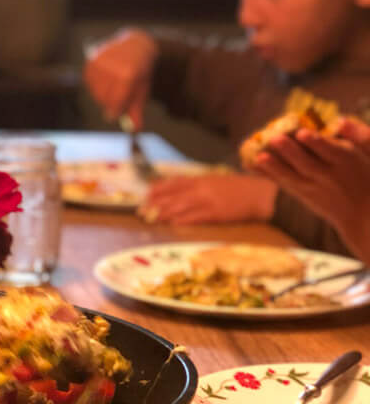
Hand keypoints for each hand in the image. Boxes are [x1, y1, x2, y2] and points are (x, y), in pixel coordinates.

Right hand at [84, 28, 156, 127]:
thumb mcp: (142, 91)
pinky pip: (89, 82)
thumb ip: (136, 111)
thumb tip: (133, 131)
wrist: (135, 45)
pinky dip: (96, 86)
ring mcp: (101, 60)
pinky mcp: (91, 59)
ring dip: (103, 95)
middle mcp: (113, 65)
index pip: (116, 101)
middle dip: (110, 103)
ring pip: (95, 90)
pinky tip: (105, 81)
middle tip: (117, 99)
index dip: (115, 111)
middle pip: (104, 98)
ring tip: (114, 87)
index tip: (114, 115)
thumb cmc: (140, 73)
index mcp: (129, 73)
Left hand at [137, 173, 276, 224]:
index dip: (157, 190)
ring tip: (151, 218)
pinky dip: (182, 220)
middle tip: (141, 211)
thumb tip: (177, 191)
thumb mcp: (215, 181)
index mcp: (201, 179)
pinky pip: (196, 217)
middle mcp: (202, 188)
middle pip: (173, 196)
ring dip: (163, 213)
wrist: (261, 194)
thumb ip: (197, 185)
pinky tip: (172, 223)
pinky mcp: (217, 213)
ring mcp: (209, 201)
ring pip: (180, 206)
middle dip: (155, 204)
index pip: (173, 183)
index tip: (146, 196)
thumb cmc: (238, 189)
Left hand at [249, 118, 369, 260]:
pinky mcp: (303, 195)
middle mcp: (330, 177)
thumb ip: (360, 136)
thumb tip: (341, 120)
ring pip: (293, 178)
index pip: (332, 152)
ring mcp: (314, 188)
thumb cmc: (368, 174)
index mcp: (348, 162)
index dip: (317, 143)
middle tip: (274, 138)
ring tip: (259, 156)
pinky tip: (250, 163)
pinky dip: (268, 175)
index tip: (303, 133)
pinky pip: (284, 184)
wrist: (364, 214)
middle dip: (291, 152)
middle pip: (308, 165)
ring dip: (275, 167)